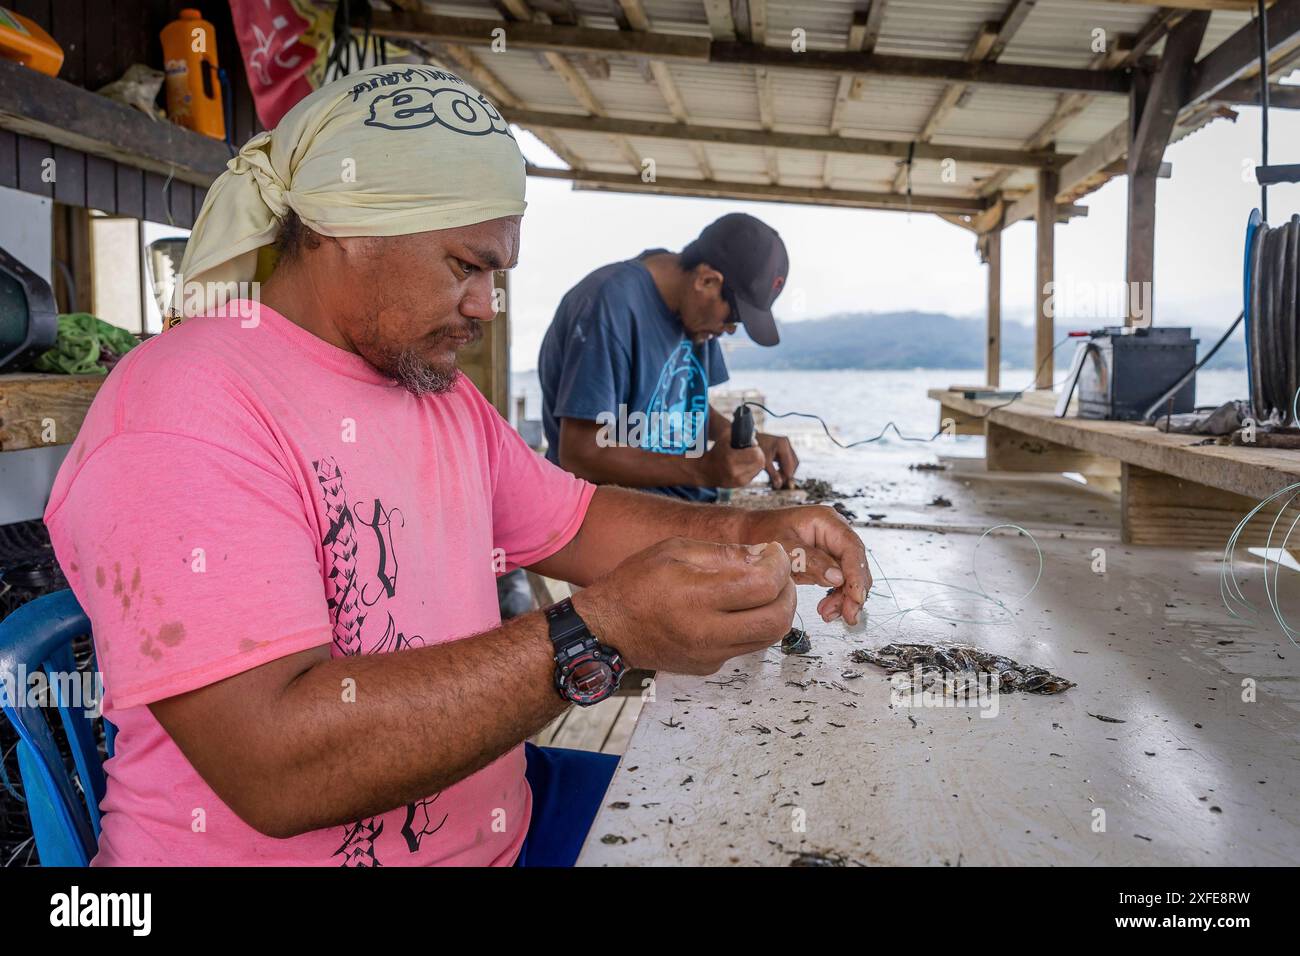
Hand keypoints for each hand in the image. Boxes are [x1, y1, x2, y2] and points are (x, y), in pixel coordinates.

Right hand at [572, 537, 795, 674]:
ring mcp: (709, 655)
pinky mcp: (708, 667)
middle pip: (776, 620)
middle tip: (780, 575)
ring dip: (776, 611)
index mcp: (696, 596)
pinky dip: (752, 625)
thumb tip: (762, 557)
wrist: (608, 630)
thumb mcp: (674, 550)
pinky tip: (737, 609)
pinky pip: (746, 647)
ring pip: (767, 638)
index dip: (779, 566)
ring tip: (764, 590)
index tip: (774, 554)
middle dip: (788, 593)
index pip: (762, 586)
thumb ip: (722, 553)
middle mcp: (705, 632)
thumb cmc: (636, 584)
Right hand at [697, 440, 765, 488]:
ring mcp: (738, 480)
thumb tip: (753, 439)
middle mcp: (735, 472)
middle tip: (753, 450)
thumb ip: (737, 434)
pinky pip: (754, 474)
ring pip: (759, 468)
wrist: (705, 471)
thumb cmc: (716, 452)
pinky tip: (746, 464)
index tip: (751, 444)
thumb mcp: (723, 439)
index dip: (756, 447)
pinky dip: (753, 468)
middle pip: (760, 462)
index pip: (756, 454)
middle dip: (759, 454)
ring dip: (757, 461)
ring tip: (750, 457)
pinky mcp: (740, 484)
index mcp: (730, 459)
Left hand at [745, 505, 869, 624]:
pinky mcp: (827, 562)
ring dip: (845, 598)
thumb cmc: (762, 533)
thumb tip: (838, 579)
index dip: (857, 574)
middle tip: (848, 616)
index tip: (856, 597)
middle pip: (855, 564)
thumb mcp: (783, 547)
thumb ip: (810, 561)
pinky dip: (836, 598)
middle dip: (854, 592)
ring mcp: (832, 548)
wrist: (749, 534)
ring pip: (850, 576)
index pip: (851, 548)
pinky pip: (839, 582)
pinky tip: (826, 610)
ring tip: (828, 615)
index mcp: (827, 521)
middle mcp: (835, 533)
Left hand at [756, 431, 799, 489]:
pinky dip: (784, 467)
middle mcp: (786, 443)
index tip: (784, 484)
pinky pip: (787, 459)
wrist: (748, 439)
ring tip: (779, 479)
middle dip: (788, 473)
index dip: (788, 475)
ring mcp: (785, 445)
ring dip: (787, 471)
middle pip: (793, 463)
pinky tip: (778, 473)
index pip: (790, 464)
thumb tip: (779, 485)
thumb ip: (772, 474)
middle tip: (781, 482)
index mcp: (783, 444)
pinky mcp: (783, 447)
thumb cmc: (755, 449)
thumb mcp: (764, 462)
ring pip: (792, 462)